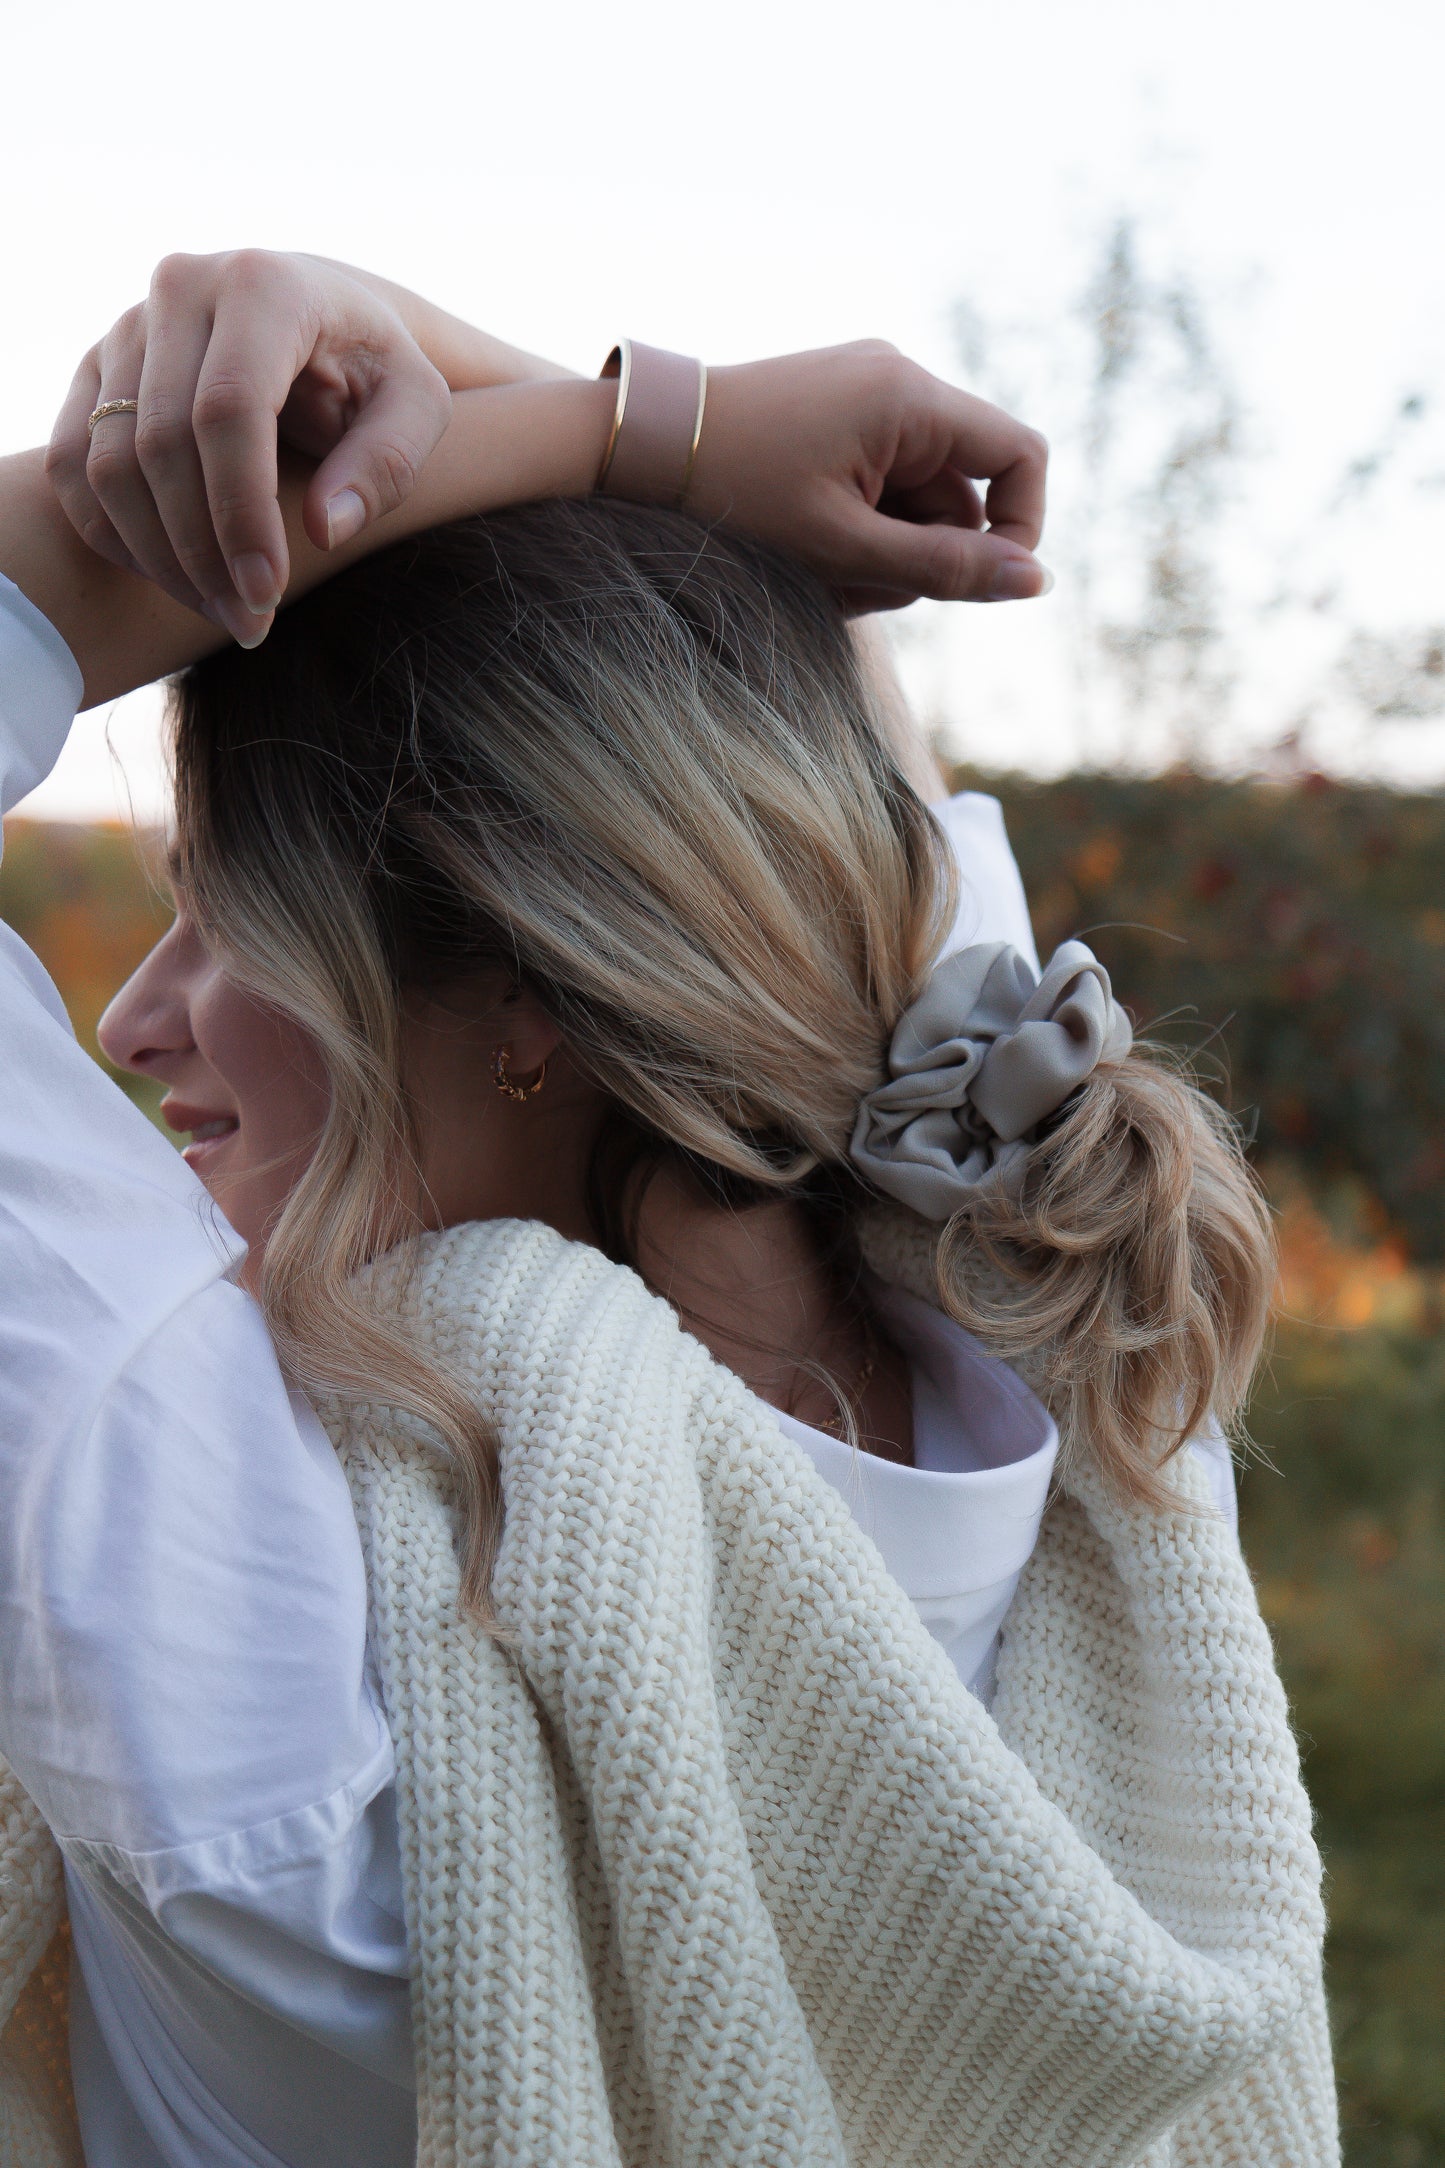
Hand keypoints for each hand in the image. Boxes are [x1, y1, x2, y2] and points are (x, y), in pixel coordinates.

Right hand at [44, 250, 452, 645]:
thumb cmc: (376, 370)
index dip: (241, 512)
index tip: (269, 593)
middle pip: (161, 440)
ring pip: (109, 459)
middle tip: (251, 622)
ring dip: (159, 555)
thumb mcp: (416, 406)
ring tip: (223, 611)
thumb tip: (325, 530)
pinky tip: (173, 578)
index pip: (228, 410)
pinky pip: (75, 462)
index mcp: (264, 288)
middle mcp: (181, 288)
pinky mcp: (97, 365)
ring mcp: (127, 324)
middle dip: (202, 549)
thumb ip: (386, 463)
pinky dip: (113, 533)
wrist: (318, 316)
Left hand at [689, 341, 1048, 611]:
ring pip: (915, 500)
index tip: (980, 585)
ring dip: (883, 552)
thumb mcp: (842, 548)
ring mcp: (863, 394)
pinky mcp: (834, 415)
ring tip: (815, 573)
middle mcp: (896, 380)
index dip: (1018, 528)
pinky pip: (877, 485)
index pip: (1018, 455)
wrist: (634, 445)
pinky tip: (805, 550)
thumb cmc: (730, 493)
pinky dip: (855, 529)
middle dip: (921, 556)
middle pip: (959, 492)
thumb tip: (1037, 582)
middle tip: (852, 587)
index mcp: (908, 395)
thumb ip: (942, 568)